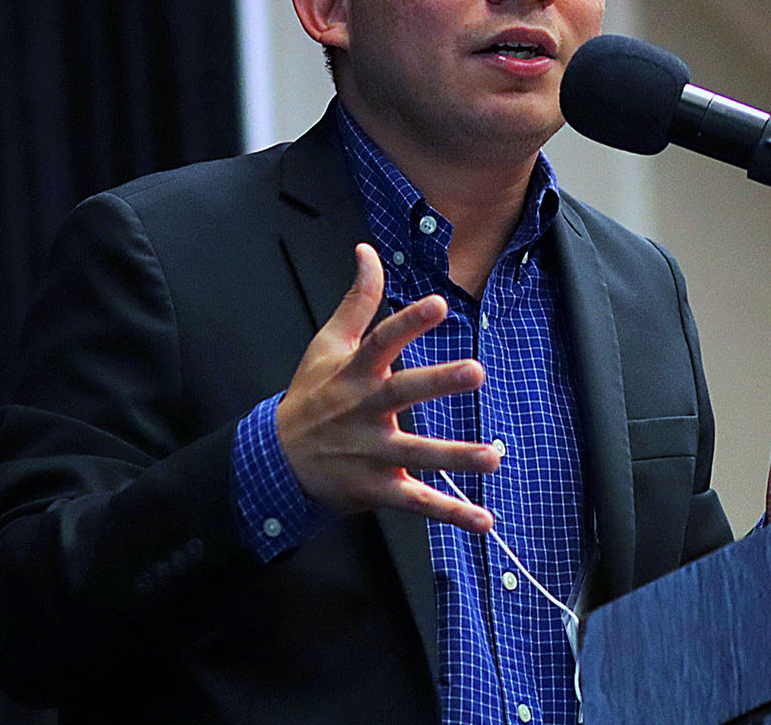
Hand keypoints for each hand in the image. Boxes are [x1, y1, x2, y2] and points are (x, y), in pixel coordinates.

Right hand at [276, 243, 499, 531]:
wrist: (277, 461)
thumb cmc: (311, 396)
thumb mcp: (327, 344)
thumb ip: (357, 299)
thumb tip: (367, 250)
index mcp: (355, 372)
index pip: (382, 340)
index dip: (408, 322)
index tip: (438, 304)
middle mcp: (364, 411)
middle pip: (402, 394)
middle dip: (438, 383)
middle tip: (476, 371)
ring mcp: (371, 453)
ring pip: (416, 455)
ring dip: (456, 457)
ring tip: (493, 456)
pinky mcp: (379, 488)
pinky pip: (419, 503)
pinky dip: (452, 514)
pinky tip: (485, 520)